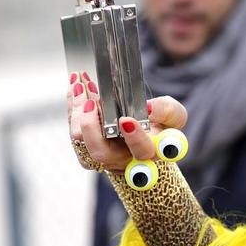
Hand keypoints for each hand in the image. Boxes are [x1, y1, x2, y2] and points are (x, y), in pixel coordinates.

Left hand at [67, 71, 187, 171]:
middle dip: (91, 126)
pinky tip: (77, 88)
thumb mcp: (173, 117)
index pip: (143, 150)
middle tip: (92, 101)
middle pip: (100, 153)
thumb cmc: (157, 129)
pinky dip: (73, 108)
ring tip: (81, 85)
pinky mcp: (86, 152)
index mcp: (149, 152)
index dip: (135, 138)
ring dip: (77, 111)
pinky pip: (74, 133)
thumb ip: (167, 110)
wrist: (142, 142)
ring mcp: (103, 158)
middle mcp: (123, 160)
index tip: (127, 119)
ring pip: (81, 142)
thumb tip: (149, 108)